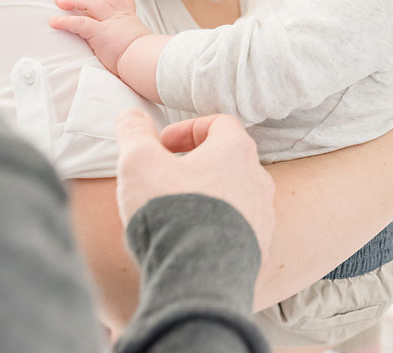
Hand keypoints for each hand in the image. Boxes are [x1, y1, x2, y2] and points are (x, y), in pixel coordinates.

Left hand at [50, 0, 147, 76]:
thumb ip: (130, 38)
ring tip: (60, 2)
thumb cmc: (144, 57)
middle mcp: (121, 16)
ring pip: (91, 2)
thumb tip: (128, 47)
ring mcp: (111, 23)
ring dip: (74, 0)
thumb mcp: (140, 42)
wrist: (146, 62)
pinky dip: (65, 21)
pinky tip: (54, 22)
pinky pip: (80, 23)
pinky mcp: (101, 33)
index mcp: (130, 18)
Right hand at [115, 110, 275, 259]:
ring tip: (175, 212)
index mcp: (236, 151)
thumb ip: (134, 134)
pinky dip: (215, 227)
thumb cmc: (171, 212)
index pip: (219, 124)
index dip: (187, 129)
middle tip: (165, 178)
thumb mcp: (139, 163)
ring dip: (207, 196)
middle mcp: (258, 179)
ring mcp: (262, 215)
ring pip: (234, 195)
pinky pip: (237, 228)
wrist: (198, 276)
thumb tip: (129, 116)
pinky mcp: (258, 247)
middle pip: (228, 160)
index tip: (162, 145)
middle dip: (195, 165)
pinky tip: (189, 240)